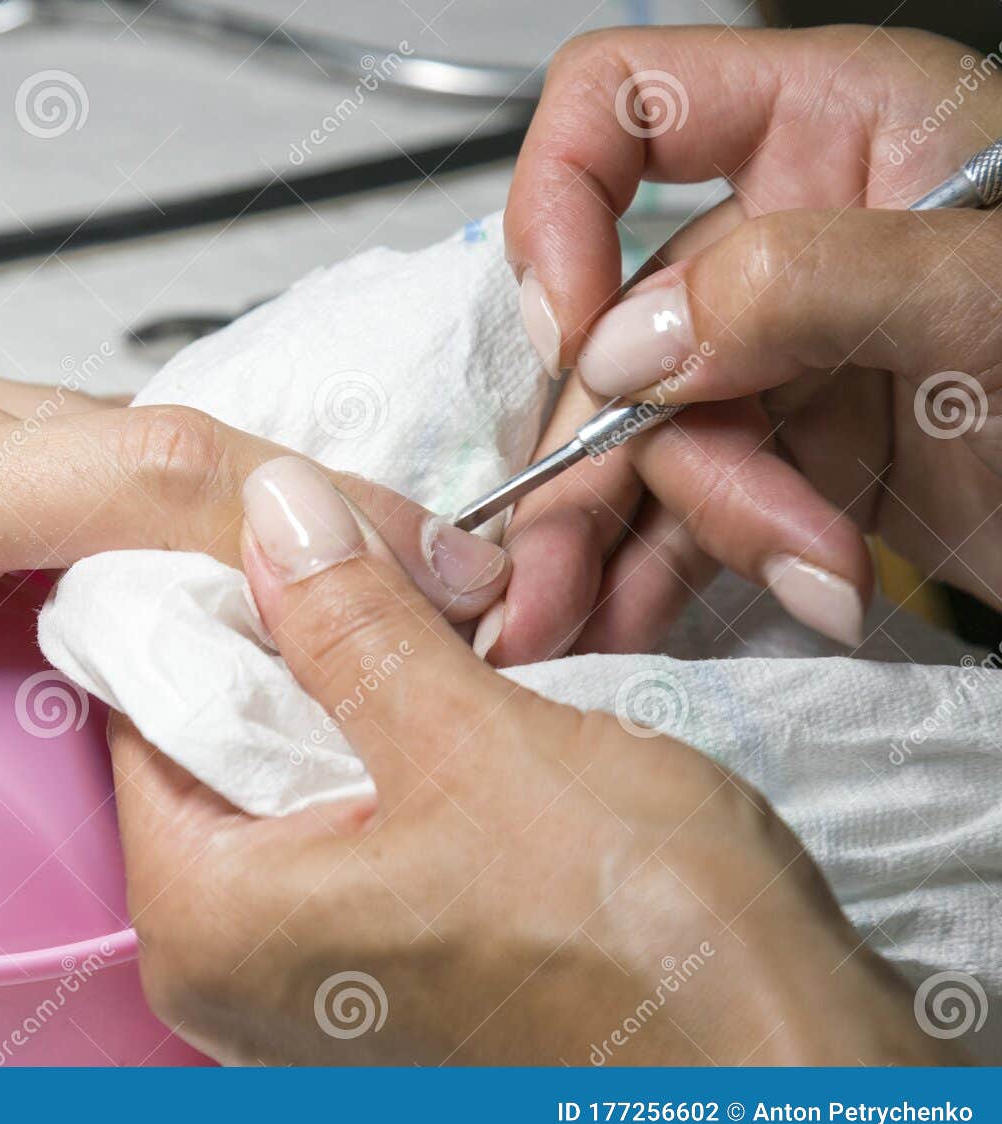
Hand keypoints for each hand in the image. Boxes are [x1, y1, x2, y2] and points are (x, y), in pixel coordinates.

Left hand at [0, 340, 508, 959]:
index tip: (406, 571)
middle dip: (299, 514)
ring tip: (291, 606)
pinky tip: (140, 579)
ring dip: (212, 513)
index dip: (300, 521)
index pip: (142, 476)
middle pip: (155, 441)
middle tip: (401, 592)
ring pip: (101, 435)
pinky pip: (35, 444)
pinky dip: (123, 505)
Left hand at [111, 457, 953, 1063]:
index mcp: (206, 919)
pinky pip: (343, 839)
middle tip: (355, 556)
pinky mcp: (376, 986)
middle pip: (213, 752)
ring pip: (286, 790)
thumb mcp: (473, 740)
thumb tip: (269, 512)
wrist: (773, 1071)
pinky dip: (380, 766)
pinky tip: (440, 708)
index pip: (145, 713)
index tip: (268, 525)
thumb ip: (349, 621)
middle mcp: (228, 972)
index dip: (208, 602)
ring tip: (413, 621)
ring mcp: (303, 990)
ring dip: (346, 701)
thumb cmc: (634, 932)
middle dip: (285, 649)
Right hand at [486, 25, 1001, 662]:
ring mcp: (790, 356)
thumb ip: (810, 285)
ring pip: (642, 439)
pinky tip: (648, 621)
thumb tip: (633, 340)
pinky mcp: (800, 457)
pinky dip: (666, 571)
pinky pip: (688, 507)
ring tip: (614, 629)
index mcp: (837, 129)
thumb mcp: (992, 301)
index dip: (561, 206)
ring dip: (631, 543)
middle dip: (589, 461)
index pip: (623, 108)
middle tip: (553, 577)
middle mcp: (792, 237)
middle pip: (614, 325)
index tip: (572, 333)